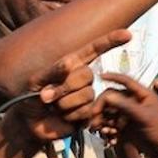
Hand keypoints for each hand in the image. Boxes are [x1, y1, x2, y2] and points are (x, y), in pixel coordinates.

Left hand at [13, 30, 131, 141]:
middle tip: (47, 95)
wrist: (29, 122)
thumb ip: (52, 72)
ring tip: (54, 107)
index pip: (94, 49)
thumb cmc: (30, 97)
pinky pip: (86, 111)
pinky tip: (62, 117)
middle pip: (86, 74)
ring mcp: (88, 96)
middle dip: (64, 86)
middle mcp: (83, 78)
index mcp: (72, 64)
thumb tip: (69, 64)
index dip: (110, 41)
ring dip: (64, 103)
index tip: (127, 35)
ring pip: (86, 94)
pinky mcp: (88, 114)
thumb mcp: (35, 81)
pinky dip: (70, 115)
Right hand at [90, 73, 157, 155]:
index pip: (126, 81)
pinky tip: (105, 134)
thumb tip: (108, 96)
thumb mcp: (144, 116)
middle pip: (113, 97)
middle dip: (102, 105)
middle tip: (93, 115)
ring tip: (96, 127)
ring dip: (101, 118)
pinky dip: (106, 127)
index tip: (100, 75)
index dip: (113, 77)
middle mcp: (135, 102)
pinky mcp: (127, 125)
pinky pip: (112, 123)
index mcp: (143, 94)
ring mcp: (130, 114)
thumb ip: (126, 106)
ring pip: (110, 111)